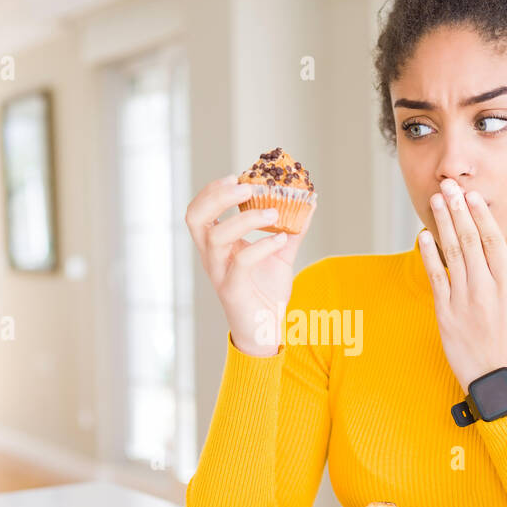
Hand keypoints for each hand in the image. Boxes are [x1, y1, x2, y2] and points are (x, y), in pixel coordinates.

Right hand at [183, 174, 315, 355]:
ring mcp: (218, 273)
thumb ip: (292, 227)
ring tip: (273, 212)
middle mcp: (211, 256)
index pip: (200, 210)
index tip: (236, 176)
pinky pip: (241, 263)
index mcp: (216, 244)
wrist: (266, 330)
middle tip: (247, 186)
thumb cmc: (267, 290)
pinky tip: (280, 239)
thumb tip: (310, 200)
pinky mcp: (231, 290)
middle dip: (218, 197)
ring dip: (245, 218)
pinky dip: (262, 246)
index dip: (212, 190)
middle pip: (196, 218)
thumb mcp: (281, 253)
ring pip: (217, 237)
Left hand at [416, 178, 506, 393]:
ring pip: (451, 254)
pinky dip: (428, 255)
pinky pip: (436, 278)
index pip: (493, 241)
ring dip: (443, 224)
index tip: (472, 196)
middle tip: (449, 186)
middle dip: (458, 210)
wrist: (494, 379)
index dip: (481, 215)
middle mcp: (485, 288)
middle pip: (470, 240)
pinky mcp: (445, 312)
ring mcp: (463, 299)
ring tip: (436, 201)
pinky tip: (423, 236)